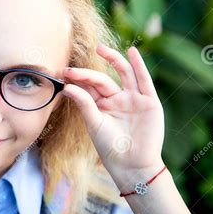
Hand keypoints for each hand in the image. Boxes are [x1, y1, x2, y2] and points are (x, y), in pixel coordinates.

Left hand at [62, 44, 164, 179]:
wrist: (132, 164)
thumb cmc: (110, 147)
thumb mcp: (94, 123)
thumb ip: (84, 103)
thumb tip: (67, 87)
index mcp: (102, 106)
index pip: (89, 87)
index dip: (78, 80)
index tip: (63, 74)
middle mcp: (117, 99)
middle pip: (102, 80)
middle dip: (87, 74)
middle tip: (71, 69)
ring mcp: (133, 99)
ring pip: (123, 74)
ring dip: (113, 59)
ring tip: (100, 48)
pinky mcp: (149, 101)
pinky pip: (144, 80)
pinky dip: (139, 65)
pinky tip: (132, 52)